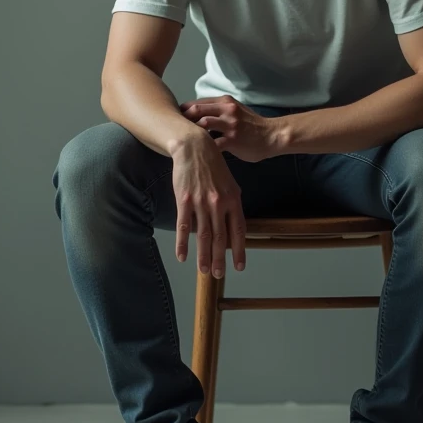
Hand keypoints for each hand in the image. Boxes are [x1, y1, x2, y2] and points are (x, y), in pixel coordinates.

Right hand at [170, 132, 246, 276]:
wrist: (195, 147)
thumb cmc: (213, 166)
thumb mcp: (230, 183)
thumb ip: (232, 204)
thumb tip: (233, 227)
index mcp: (233, 199)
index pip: (238, 230)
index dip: (240, 250)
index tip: (239, 266)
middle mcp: (219, 203)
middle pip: (220, 237)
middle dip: (220, 259)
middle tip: (218, 275)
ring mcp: (201, 202)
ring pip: (203, 236)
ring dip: (203, 256)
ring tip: (203, 271)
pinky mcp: (184, 200)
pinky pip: (184, 227)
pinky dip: (183, 244)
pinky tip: (182, 257)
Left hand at [179, 95, 278, 162]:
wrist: (272, 136)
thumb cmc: (253, 125)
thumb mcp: (236, 110)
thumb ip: (219, 111)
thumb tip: (198, 116)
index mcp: (225, 101)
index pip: (198, 103)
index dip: (183, 111)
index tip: (175, 120)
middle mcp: (227, 110)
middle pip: (196, 110)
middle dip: (183, 120)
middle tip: (174, 131)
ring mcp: (230, 125)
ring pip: (203, 124)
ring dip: (191, 133)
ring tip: (183, 142)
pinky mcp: (233, 140)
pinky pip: (213, 143)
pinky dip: (203, 148)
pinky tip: (197, 154)